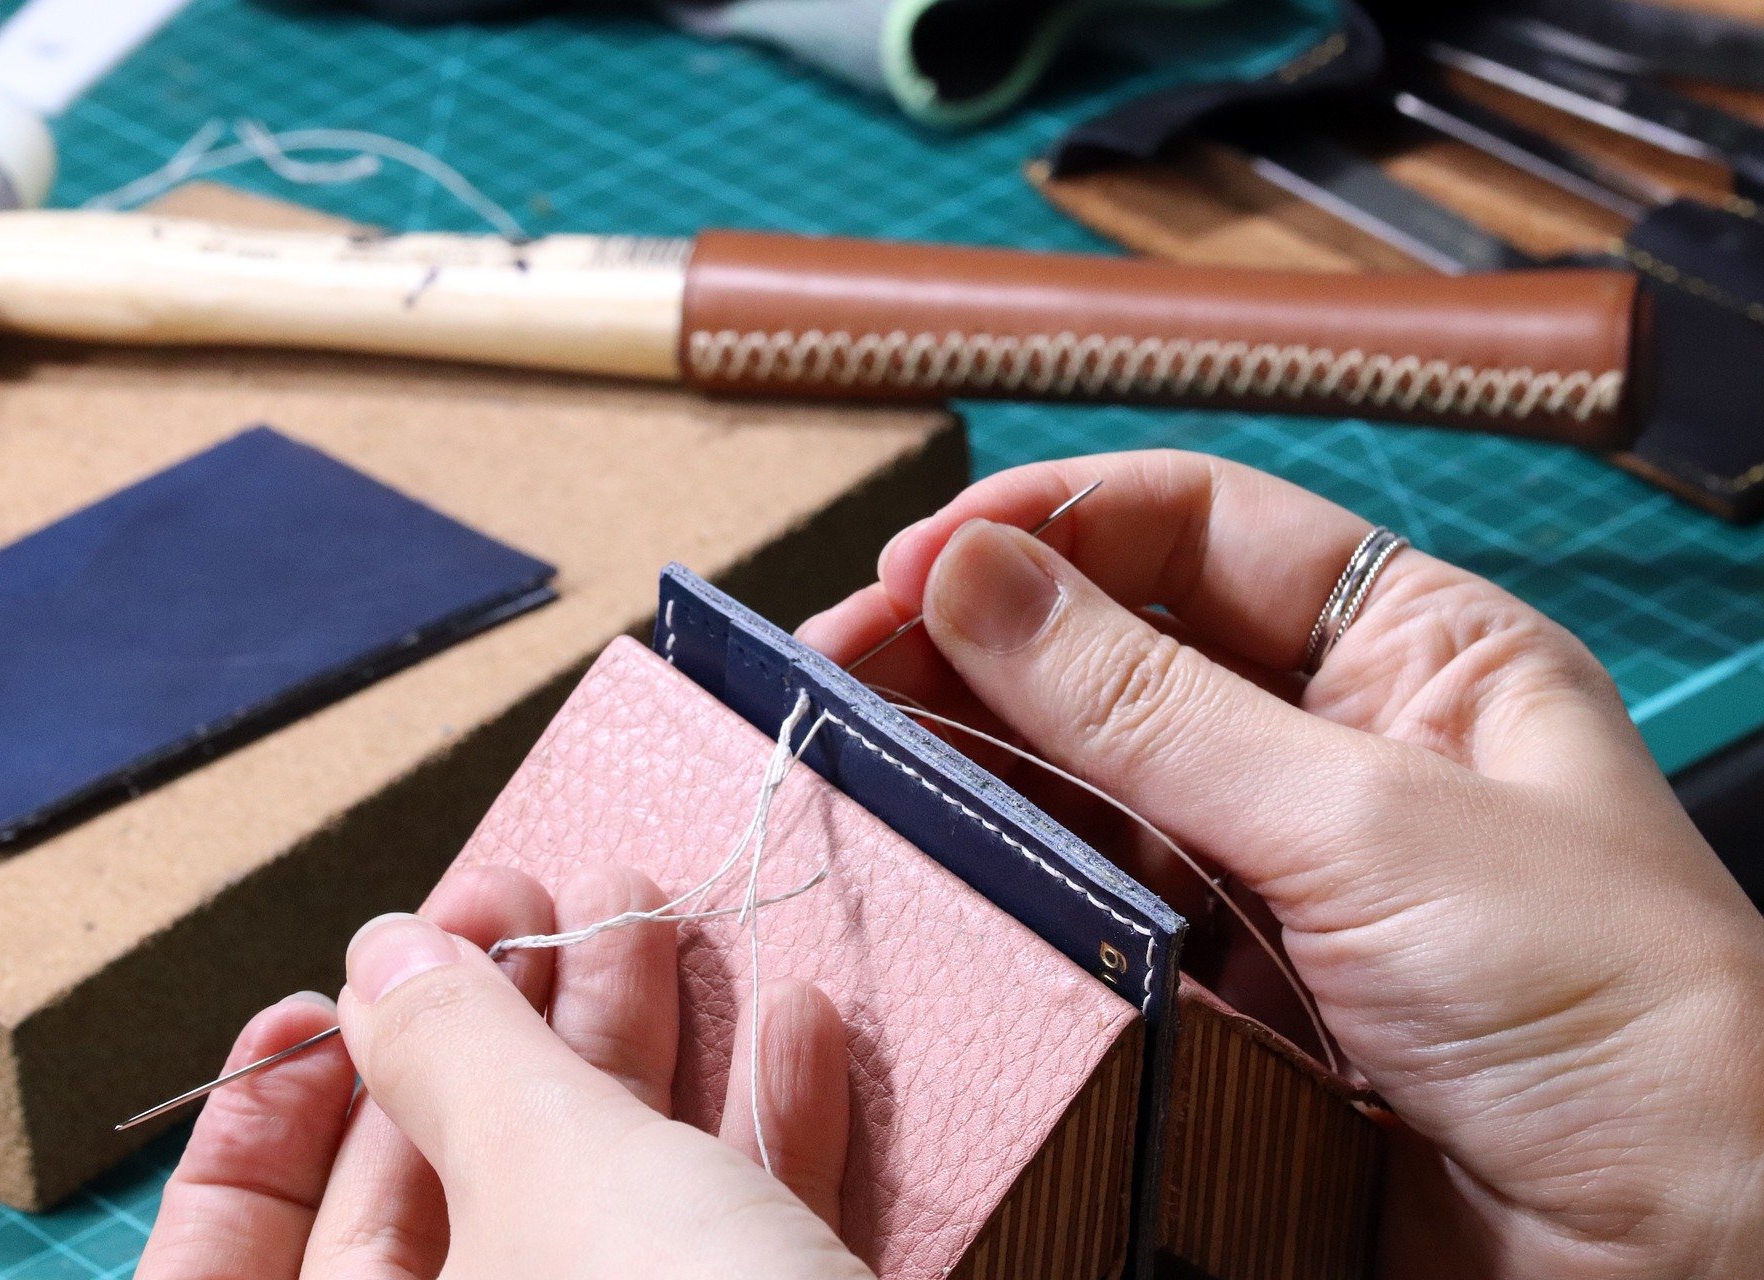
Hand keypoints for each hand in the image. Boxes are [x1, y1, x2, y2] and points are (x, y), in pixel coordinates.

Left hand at [134, 862, 871, 1279]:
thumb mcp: (553, 1174)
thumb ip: (453, 1050)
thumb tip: (384, 951)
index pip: (238, 1257)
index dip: (270, 1119)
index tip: (344, 988)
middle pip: (441, 1204)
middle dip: (497, 1033)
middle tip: (542, 899)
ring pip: (596, 1214)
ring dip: (640, 1056)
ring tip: (656, 918)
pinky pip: (727, 1253)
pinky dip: (762, 1145)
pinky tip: (795, 1026)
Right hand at [796, 450, 1763, 1279]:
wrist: (1676, 1255)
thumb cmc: (1604, 1009)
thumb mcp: (1365, 821)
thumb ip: (1150, 705)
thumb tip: (975, 573)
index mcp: (1409, 648)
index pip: (1196, 529)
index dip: (1052, 524)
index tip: (918, 561)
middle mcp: (1333, 739)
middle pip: (1118, 646)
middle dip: (980, 637)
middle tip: (840, 654)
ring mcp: (1273, 867)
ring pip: (1090, 775)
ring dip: (974, 751)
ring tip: (856, 746)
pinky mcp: (1229, 984)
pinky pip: (1094, 899)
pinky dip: (1010, 874)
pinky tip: (933, 856)